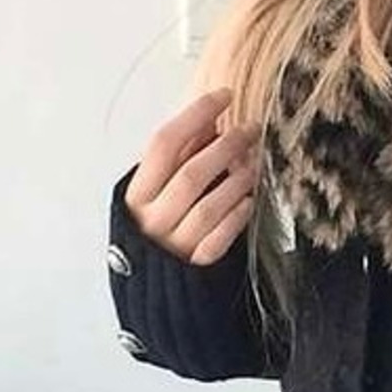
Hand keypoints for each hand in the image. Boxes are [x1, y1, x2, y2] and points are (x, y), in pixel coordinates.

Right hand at [124, 88, 263, 265]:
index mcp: (135, 195)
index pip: (163, 145)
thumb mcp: (156, 194)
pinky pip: (220, 239)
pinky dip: (237, 217)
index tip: (222, 96)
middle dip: (225, 147)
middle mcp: (151, 219)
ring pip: (209, 206)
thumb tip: (209, 122)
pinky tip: (249, 201)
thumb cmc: (157, 231)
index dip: (194, 116)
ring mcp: (173, 245)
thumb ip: (178, 160)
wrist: (156, 294)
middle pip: (190, 174)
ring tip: (255, 164)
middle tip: (251, 129)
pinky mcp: (196, 268)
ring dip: (237, 181)